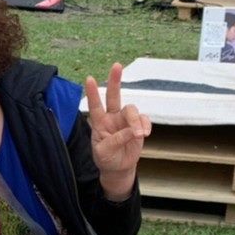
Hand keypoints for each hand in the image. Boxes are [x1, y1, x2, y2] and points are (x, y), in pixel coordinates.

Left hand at [84, 62, 150, 200]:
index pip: (95, 105)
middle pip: (114, 96)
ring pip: (132, 110)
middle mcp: (112, 117)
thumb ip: (115, 141)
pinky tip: (144, 134)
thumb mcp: (104, 153)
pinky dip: (145, 125)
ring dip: (136, 121)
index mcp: (99, 123)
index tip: (89, 79)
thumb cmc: (106, 159)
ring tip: (138, 135)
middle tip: (117, 66)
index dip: (93, 93)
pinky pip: (144, 120)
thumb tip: (132, 131)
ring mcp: (125, 120)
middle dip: (115, 81)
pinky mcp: (138, 126)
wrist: (119, 168)